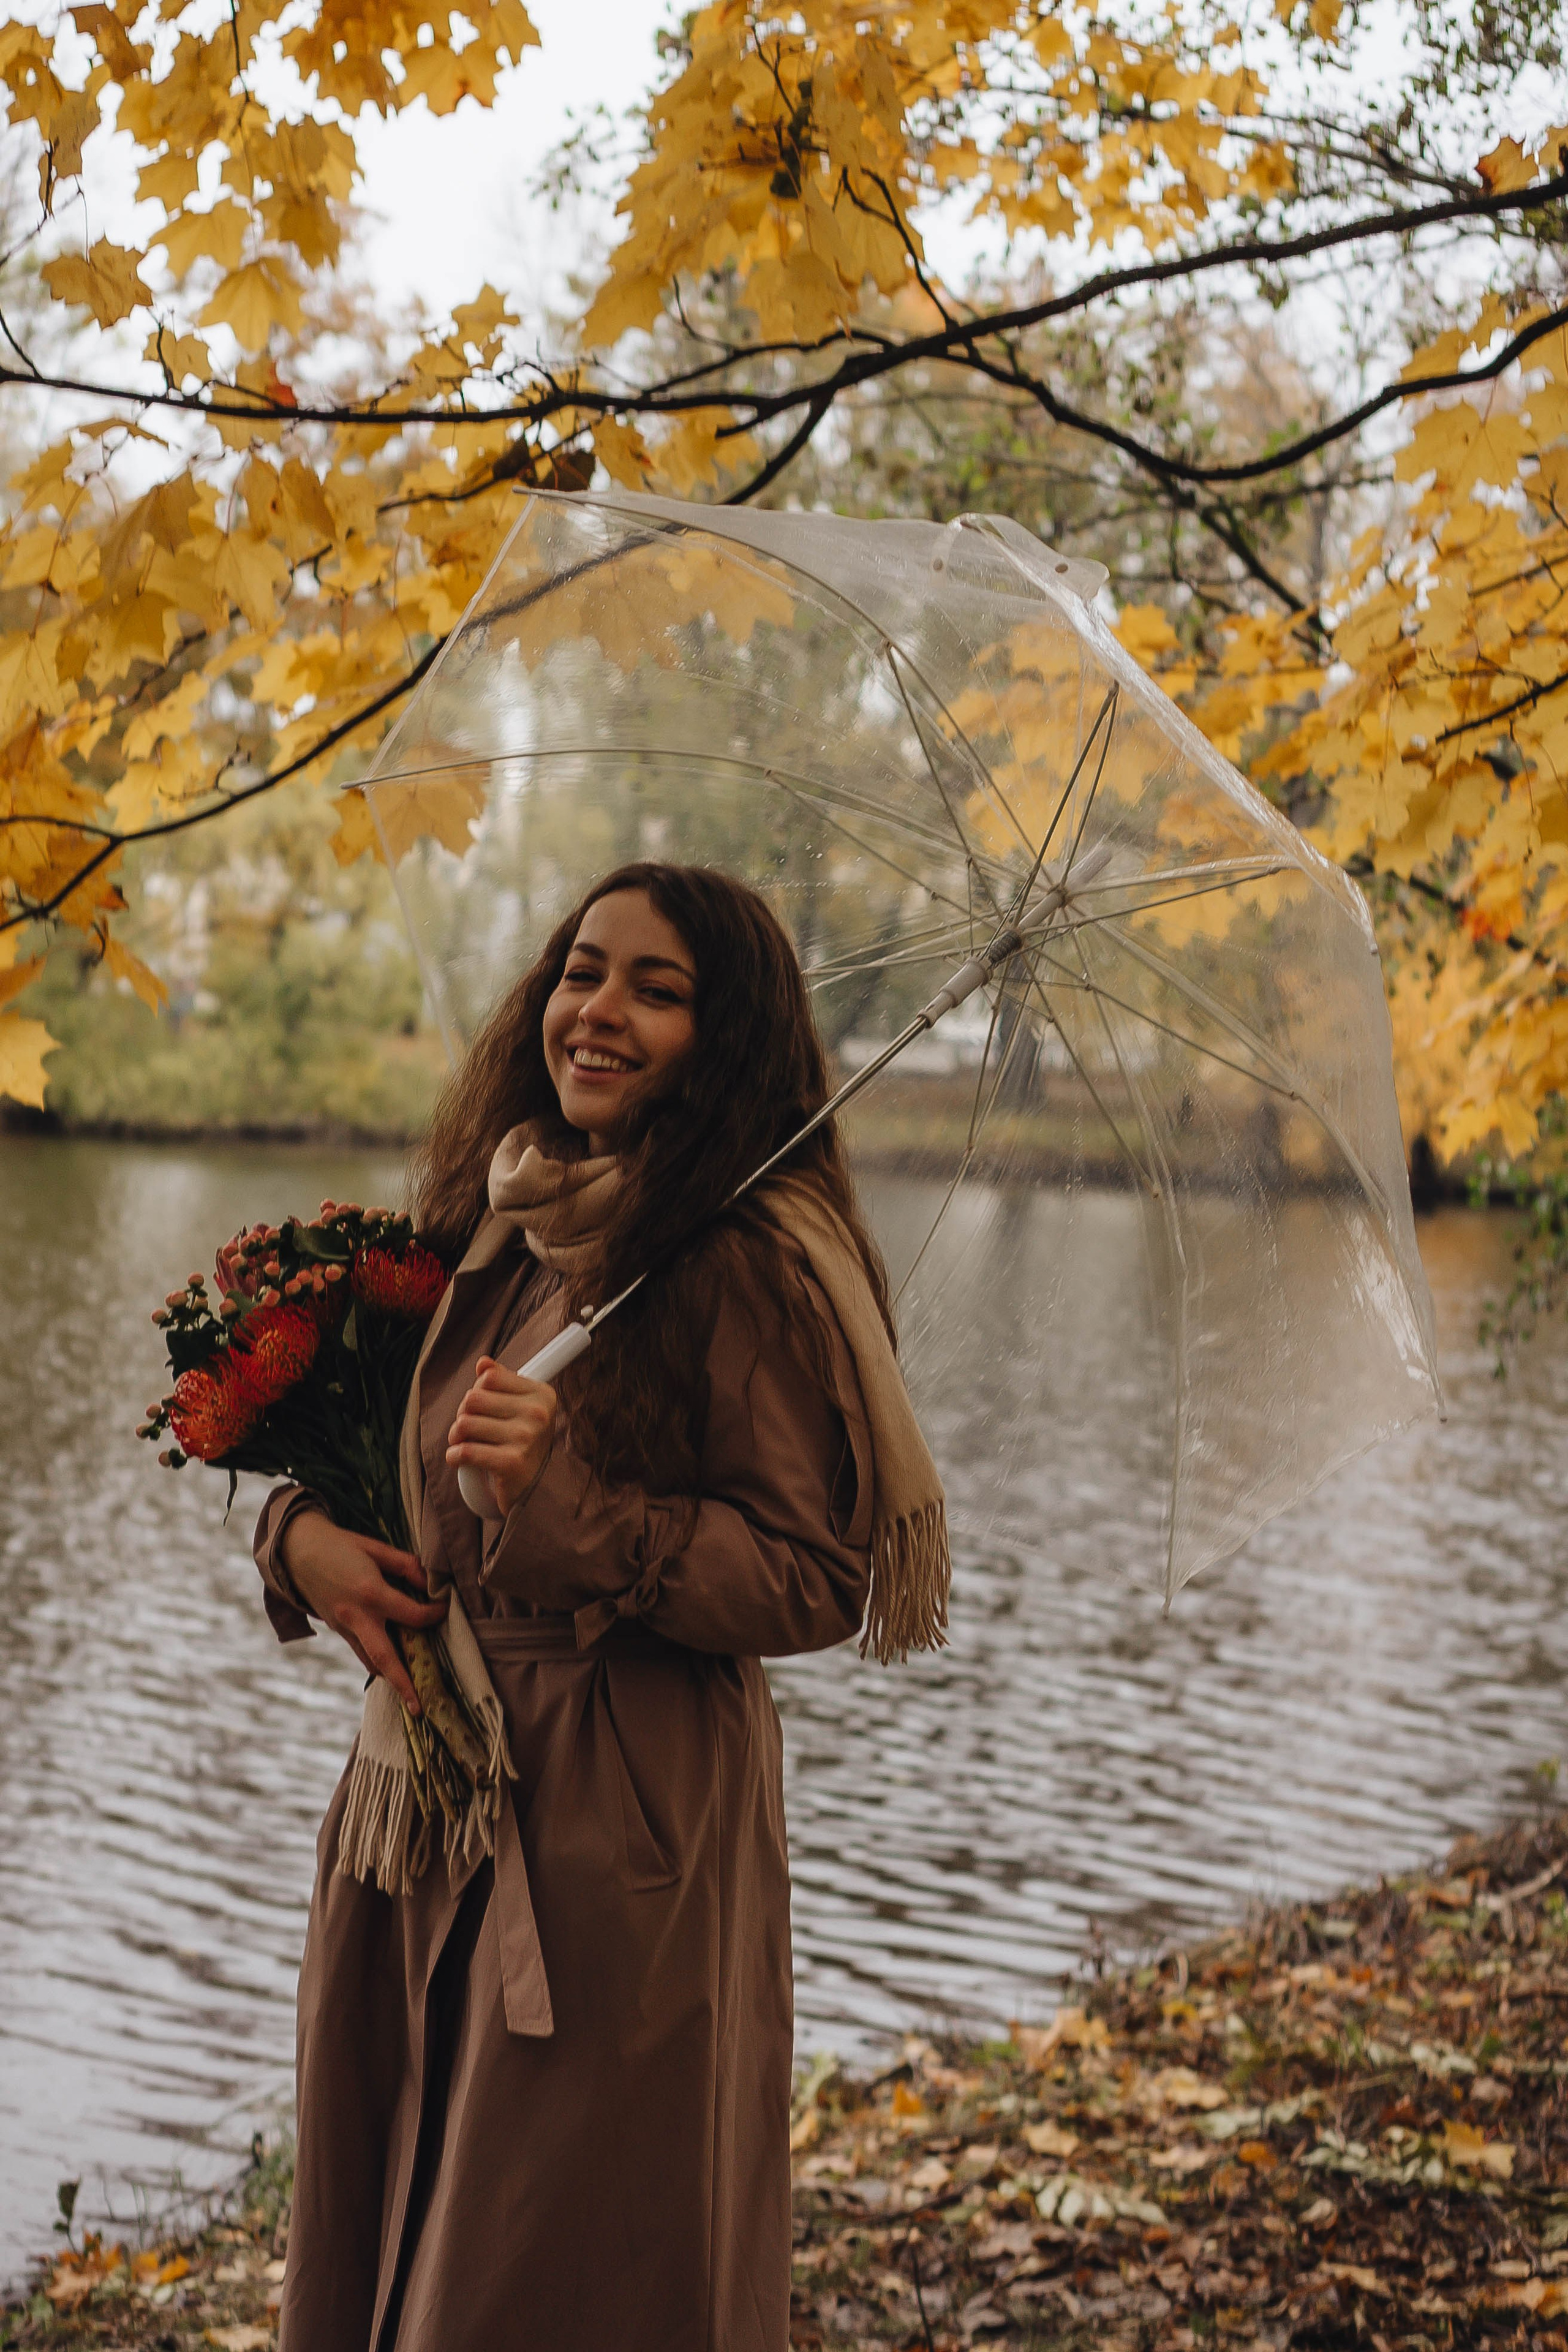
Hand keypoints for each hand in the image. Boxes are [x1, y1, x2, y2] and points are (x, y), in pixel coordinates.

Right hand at [280, 1511, 447, 1713]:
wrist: (297, 1552)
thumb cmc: (341, 1546)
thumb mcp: (376, 1548)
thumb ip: (406, 1565)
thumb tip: (430, 1583)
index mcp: (370, 1593)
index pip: (411, 1614)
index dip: (433, 1614)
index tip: (445, 1610)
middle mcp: (356, 1616)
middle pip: (384, 1657)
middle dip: (403, 1684)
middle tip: (419, 1708)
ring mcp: (344, 1627)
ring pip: (370, 1661)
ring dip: (389, 1678)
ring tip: (409, 1696)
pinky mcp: (337, 1629)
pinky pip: (359, 1651)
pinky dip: (375, 1662)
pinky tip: (389, 1668)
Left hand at [445, 1356, 556, 1517]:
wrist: (536, 1488)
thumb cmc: (523, 1442)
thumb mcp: (520, 1407)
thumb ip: (502, 1381)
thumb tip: (483, 1363)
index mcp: (541, 1394)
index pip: (489, 1377)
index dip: (477, 1391)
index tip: (482, 1408)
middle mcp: (538, 1413)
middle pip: (472, 1398)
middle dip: (464, 1414)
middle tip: (471, 1429)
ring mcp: (526, 1437)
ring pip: (464, 1424)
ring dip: (456, 1437)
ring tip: (466, 1444)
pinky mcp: (511, 1462)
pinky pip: (464, 1451)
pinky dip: (454, 1456)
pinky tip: (459, 1459)